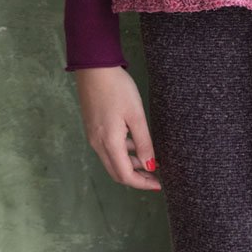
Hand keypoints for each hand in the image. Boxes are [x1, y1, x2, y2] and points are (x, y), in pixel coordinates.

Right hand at [74, 66, 161, 191]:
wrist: (94, 68)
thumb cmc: (118, 89)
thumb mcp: (136, 115)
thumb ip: (143, 142)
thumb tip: (150, 165)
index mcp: (109, 143)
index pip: (125, 175)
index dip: (142, 183)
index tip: (158, 184)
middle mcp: (98, 144)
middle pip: (117, 172)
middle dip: (137, 177)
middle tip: (155, 175)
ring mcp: (93, 136)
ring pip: (112, 160)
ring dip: (130, 164)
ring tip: (150, 158)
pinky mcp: (93, 127)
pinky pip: (108, 148)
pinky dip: (122, 152)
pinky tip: (135, 142)